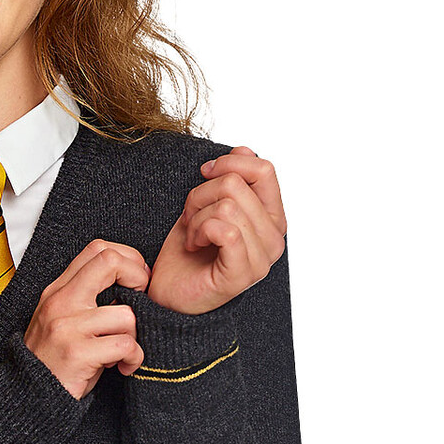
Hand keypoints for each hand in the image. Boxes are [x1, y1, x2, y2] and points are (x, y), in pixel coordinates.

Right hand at [24, 239, 152, 397]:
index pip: (98, 249)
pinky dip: (133, 358)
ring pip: (126, 314)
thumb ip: (86, 298)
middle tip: (141, 300)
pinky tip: (122, 366)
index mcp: (58, 291)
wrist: (28, 396)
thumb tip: (130, 284)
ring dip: (134, 335)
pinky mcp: (78, 353)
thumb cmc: (54, 360)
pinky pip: (125, 345)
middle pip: (110, 262)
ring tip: (123, 350)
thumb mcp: (62, 319)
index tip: (136, 281)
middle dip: (138, 277)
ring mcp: (68, 327)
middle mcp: (60, 303)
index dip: (127, 258)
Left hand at [148, 146, 287, 314]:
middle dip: (201, 194)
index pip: (264, 170)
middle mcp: (274, 239)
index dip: (229, 163)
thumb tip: (245, 149)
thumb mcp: (208, 205)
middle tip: (190, 217)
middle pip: (237, 184)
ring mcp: (262, 259)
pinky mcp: (242, 275)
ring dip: (196, 216)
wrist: (169, 293)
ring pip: (228, 205)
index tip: (204, 175)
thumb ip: (232, 179)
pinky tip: (192, 245)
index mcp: (272, 219)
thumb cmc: (188, 252)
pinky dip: (199, 230)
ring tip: (192, 235)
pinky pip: (225, 230)